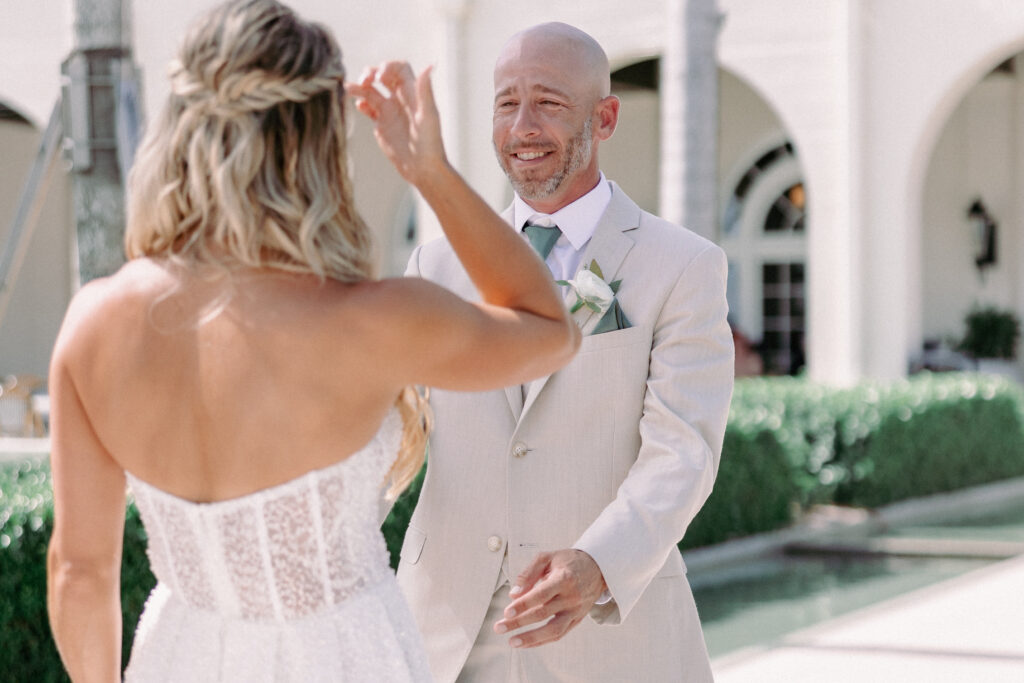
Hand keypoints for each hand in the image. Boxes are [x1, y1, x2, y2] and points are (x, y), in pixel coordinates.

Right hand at [345, 61, 447, 185]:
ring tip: (348, 88)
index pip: (399, 69)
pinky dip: (361, 104)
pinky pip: (368, 108)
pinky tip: (359, 106)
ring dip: (360, 87)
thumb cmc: (430, 143)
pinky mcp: (382, 124)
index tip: (379, 77)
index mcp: (413, 94)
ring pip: (371, 92)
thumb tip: (430, 65)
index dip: (387, 67)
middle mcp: (401, 99)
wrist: (422, 168)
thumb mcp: (428, 116)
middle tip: (364, 80)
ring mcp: (390, 111)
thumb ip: (425, 91)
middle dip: (371, 73)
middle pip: (382, 76)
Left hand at [493, 549, 606, 647]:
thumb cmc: (568, 561)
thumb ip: (529, 573)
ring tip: (512, 642)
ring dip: (531, 639)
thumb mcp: (548, 557)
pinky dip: (542, 641)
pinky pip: (559, 634)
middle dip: (519, 623)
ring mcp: (576, 611)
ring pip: (553, 630)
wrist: (597, 568)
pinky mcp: (577, 620)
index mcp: (564, 579)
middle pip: (543, 614)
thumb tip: (513, 594)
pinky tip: (526, 643)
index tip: (507, 613)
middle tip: (499, 627)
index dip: (523, 605)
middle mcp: (571, 597)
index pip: (541, 595)